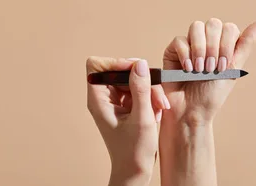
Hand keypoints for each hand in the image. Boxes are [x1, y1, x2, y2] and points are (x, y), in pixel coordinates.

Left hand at [86, 56, 169, 185]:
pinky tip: (157, 112)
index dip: (115, 63)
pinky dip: (150, 99)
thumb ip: (141, 89)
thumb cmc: (133, 152)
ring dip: (150, 91)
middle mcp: (104, 99)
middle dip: (141, 80)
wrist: (135, 172)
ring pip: (133, 80)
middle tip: (156, 96)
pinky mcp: (127, 107)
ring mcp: (116, 103)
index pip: (97, 65)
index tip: (135, 72)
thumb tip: (139, 63)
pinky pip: (139, 91)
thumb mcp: (142, 118)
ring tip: (159, 108)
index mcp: (98, 100)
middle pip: (120, 71)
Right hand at [159, 18, 255, 185]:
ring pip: (196, 27)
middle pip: (213, 24)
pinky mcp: (173, 50)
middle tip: (211, 69)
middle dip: (214, 47)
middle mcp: (207, 41)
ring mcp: (189, 44)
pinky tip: (188, 70)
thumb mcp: (233, 68)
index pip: (228, 28)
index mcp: (223, 44)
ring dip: (200, 50)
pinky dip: (185, 55)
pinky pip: (179, 40)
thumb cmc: (212, 94)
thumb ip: (246, 43)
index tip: (223, 67)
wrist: (191, 111)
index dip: (226, 45)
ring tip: (199, 70)